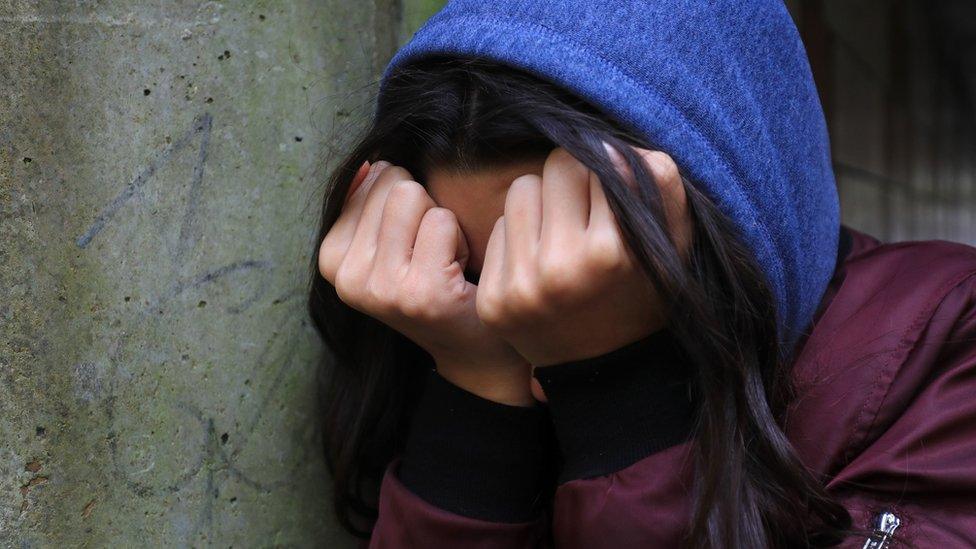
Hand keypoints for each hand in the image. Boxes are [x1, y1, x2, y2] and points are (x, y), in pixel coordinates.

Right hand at [318, 161, 533, 405]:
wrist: (473, 346)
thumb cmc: (432, 283)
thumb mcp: (387, 244)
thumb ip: (370, 201)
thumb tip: (372, 162)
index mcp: (331, 260)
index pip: (372, 178)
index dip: (404, 205)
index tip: (410, 246)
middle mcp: (348, 278)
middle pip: (394, 184)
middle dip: (422, 210)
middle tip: (429, 255)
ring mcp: (382, 288)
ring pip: (415, 197)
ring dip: (441, 224)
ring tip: (442, 262)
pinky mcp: (420, 291)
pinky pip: (442, 221)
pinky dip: (460, 240)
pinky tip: (456, 276)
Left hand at [475, 146, 691, 367]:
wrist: (607, 372)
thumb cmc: (645, 295)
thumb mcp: (673, 246)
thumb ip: (660, 188)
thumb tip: (615, 147)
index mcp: (611, 253)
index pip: (598, 161)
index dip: (609, 172)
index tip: (614, 197)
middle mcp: (561, 268)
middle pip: (556, 167)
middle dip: (574, 182)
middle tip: (587, 213)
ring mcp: (521, 286)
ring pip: (520, 189)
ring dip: (542, 204)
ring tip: (562, 236)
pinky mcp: (493, 299)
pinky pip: (497, 228)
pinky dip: (519, 238)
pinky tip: (540, 265)